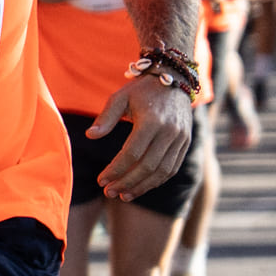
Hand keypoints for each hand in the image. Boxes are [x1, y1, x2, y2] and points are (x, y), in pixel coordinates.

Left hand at [88, 73, 200, 200]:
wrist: (174, 80)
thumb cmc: (141, 91)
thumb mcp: (119, 97)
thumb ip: (105, 117)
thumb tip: (89, 135)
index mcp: (152, 121)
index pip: (132, 153)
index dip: (116, 169)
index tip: (101, 180)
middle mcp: (170, 131)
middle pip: (147, 166)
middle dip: (126, 182)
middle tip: (108, 192)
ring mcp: (181, 138)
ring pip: (162, 171)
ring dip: (142, 186)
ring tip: (122, 195)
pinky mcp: (186, 143)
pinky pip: (172, 168)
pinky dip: (156, 181)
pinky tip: (139, 187)